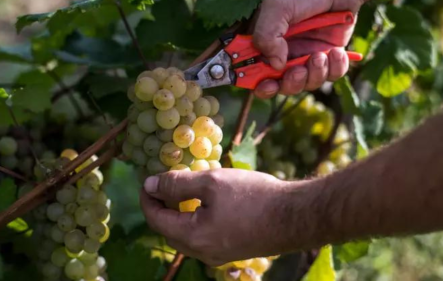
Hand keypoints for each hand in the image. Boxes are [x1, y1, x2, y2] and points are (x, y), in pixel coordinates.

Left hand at [140, 169, 295, 265]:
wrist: (295, 216)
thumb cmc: (253, 196)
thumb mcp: (212, 182)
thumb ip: (178, 184)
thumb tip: (150, 184)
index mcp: (193, 237)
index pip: (156, 219)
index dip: (148, 197)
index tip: (148, 179)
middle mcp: (202, 253)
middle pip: (168, 230)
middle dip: (161, 207)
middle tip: (164, 183)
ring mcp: (218, 255)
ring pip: (186, 235)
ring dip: (179, 214)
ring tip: (183, 189)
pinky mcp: (231, 251)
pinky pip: (203, 237)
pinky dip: (195, 220)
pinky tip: (206, 203)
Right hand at [252, 0, 363, 97]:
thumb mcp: (277, 9)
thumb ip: (267, 36)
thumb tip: (276, 65)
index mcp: (268, 45)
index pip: (259, 75)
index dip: (262, 85)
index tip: (268, 84)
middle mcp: (287, 55)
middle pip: (285, 86)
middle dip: (291, 83)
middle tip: (298, 71)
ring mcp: (309, 56)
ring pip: (309, 83)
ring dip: (314, 75)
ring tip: (320, 56)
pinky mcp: (331, 55)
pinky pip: (333, 75)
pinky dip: (335, 69)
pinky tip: (335, 52)